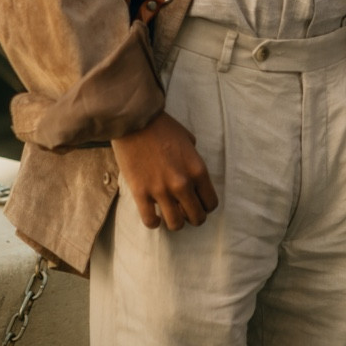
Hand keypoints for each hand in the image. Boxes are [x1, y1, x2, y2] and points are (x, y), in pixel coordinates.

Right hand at [112, 112, 217, 230]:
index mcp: (198, 170)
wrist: (134, 121)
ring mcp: (161, 190)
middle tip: (184, 211)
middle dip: (192, 217)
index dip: (205, 206)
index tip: (197, 203)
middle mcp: (182, 184)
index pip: (211, 203)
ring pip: (175, 224)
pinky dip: (153, 222)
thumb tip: (192, 172)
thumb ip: (193, 159)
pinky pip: (150, 221)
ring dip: (174, 222)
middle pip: (196, 217)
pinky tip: (153, 216)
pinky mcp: (141, 193)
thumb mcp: (188, 139)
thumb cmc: (162, 127)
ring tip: (169, 214)